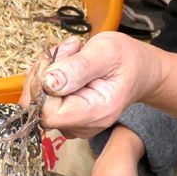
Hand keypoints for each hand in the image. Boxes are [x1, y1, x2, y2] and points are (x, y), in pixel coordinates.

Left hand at [37, 33, 160, 137]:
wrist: (139, 69)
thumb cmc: (126, 59)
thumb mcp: (105, 52)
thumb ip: (78, 68)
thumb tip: (48, 83)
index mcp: (94, 113)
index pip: (47, 113)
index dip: (42, 85)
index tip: (58, 59)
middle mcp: (81, 125)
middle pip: (39, 108)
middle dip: (44, 73)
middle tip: (69, 50)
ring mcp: (72, 122)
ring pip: (38, 100)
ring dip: (46, 70)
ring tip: (73, 53)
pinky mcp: (65, 115)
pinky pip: (42, 97)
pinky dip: (47, 75)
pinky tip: (67, 62)